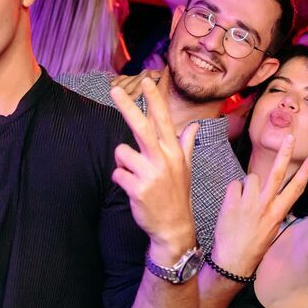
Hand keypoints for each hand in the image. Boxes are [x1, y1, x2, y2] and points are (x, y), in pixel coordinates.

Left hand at [109, 74, 198, 260]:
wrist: (174, 228)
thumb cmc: (177, 195)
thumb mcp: (185, 168)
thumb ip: (186, 144)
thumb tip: (194, 126)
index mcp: (174, 152)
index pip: (163, 120)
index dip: (155, 99)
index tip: (147, 80)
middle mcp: (163, 160)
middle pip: (141, 127)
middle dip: (127, 107)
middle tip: (113, 90)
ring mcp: (151, 174)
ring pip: (122, 153)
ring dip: (123, 163)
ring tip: (135, 175)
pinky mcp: (138, 189)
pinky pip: (117, 174)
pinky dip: (120, 180)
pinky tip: (133, 189)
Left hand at [210, 137, 307, 275]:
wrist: (232, 260)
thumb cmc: (253, 247)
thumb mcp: (272, 231)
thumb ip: (274, 212)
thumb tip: (276, 199)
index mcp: (278, 213)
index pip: (296, 188)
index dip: (306, 171)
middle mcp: (266, 205)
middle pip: (278, 173)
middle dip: (285, 153)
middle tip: (290, 137)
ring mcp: (248, 203)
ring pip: (251, 177)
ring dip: (247, 186)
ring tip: (243, 204)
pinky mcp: (232, 202)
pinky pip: (234, 185)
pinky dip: (233, 193)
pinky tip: (232, 207)